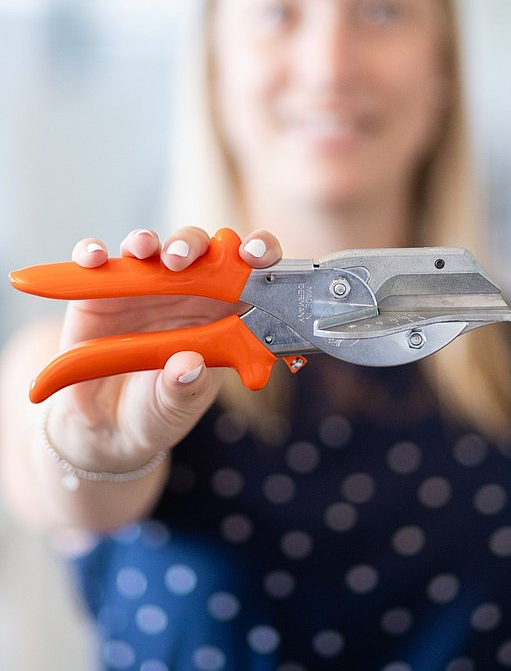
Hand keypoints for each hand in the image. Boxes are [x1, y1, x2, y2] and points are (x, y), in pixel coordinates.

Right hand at [50, 226, 281, 473]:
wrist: (107, 428)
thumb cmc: (158, 411)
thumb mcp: (177, 409)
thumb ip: (185, 390)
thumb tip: (188, 366)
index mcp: (222, 313)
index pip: (248, 272)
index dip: (258, 253)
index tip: (255, 254)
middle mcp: (187, 291)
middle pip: (198, 249)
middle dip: (193, 244)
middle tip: (182, 258)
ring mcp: (144, 287)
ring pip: (150, 247)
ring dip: (146, 242)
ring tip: (143, 250)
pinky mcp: (100, 292)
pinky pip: (97, 263)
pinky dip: (93, 253)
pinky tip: (95, 258)